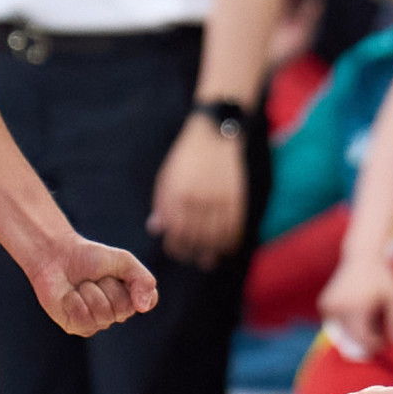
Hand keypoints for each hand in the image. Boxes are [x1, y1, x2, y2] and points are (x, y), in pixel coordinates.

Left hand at [25, 232, 158, 336]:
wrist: (58, 256)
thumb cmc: (91, 258)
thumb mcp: (124, 261)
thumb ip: (143, 280)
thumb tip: (143, 308)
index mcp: (130, 300)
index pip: (145, 302)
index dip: (133, 286)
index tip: (117, 272)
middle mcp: (115, 315)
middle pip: (121, 307)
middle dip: (106, 285)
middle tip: (96, 277)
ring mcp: (95, 323)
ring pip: (102, 313)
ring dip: (89, 291)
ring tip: (81, 285)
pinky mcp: (75, 326)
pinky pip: (82, 317)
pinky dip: (73, 300)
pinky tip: (69, 295)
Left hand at [150, 116, 247, 267]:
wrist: (213, 135)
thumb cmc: (186, 158)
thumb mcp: (167, 177)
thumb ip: (162, 204)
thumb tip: (156, 230)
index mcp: (177, 194)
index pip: (175, 231)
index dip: (175, 246)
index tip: (176, 250)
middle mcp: (197, 198)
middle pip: (195, 237)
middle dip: (192, 252)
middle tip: (192, 258)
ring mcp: (218, 198)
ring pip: (215, 236)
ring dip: (211, 251)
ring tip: (208, 258)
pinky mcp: (236, 197)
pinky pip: (234, 227)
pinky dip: (230, 241)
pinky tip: (225, 247)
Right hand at [321, 245, 392, 358]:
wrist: (362, 256)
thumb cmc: (382, 278)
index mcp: (355, 306)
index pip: (362, 339)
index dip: (375, 344)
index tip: (385, 338)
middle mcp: (338, 307)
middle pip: (352, 338)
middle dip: (367, 338)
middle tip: (379, 324)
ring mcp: (328, 306)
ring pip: (344, 333)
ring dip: (357, 331)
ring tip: (369, 313)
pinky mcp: (324, 305)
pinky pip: (337, 325)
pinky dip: (348, 324)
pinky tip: (358, 308)